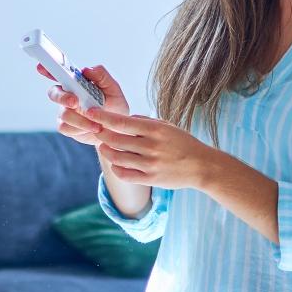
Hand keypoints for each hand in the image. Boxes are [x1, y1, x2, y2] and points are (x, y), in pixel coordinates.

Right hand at [37, 63, 129, 146]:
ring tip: (98, 125)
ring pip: (63, 113)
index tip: (40, 67)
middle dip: (63, 97)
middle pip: (54, 93)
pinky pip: (66, 127)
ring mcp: (65, 111)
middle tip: (75, 102)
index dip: (48, 69)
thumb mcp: (114, 90)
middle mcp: (67, 95)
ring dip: (80, 120)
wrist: (117, 130)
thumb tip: (86, 70)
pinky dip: (80, 129)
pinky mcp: (66, 126)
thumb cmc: (115, 106)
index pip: (59, 73)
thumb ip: (102, 76)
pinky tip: (92, 129)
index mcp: (77, 83)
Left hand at [83, 106, 213, 189]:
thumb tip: (122, 119)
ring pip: (117, 158)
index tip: (91, 112)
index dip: (103, 117)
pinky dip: (115, 168)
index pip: (122, 122)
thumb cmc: (182, 143)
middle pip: (115, 140)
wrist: (201, 166)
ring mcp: (150, 164)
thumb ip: (144, 122)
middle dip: (101, 134)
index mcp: (155, 130)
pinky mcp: (150, 179)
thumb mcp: (166, 125)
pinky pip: (125, 175)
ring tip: (103, 147)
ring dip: (105, 151)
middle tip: (96, 130)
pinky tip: (114, 163)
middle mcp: (151, 146)